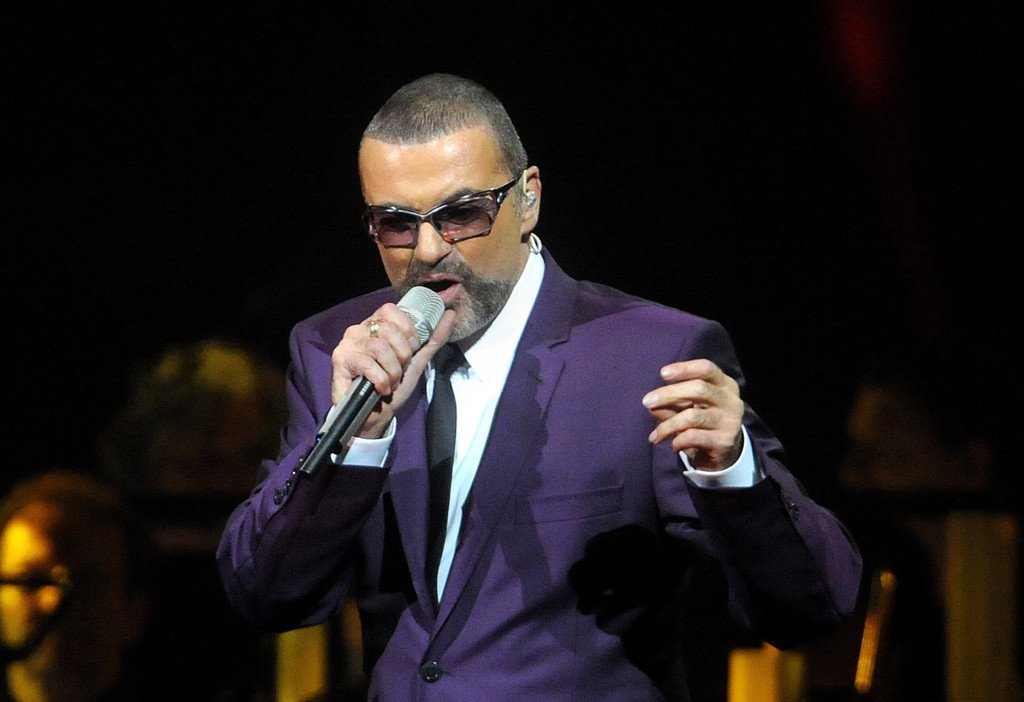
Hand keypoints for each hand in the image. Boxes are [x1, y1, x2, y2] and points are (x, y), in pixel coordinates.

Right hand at [331, 305, 455, 437]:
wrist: (374, 415)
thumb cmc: (392, 386)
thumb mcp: (416, 361)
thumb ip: (433, 338)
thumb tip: (450, 314)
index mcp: (376, 325)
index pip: (392, 310)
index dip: (407, 332)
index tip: (408, 352)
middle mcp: (359, 329)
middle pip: (390, 329)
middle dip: (402, 355)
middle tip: (398, 371)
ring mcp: (348, 343)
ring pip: (380, 347)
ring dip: (392, 371)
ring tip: (389, 382)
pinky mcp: (340, 359)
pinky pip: (368, 364)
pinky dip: (380, 381)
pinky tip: (379, 389)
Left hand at [643, 358, 743, 469]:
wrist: (723, 453)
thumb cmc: (702, 423)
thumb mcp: (686, 409)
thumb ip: (671, 404)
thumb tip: (650, 404)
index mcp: (724, 385)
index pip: (707, 369)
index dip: (684, 368)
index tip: (663, 373)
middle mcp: (731, 400)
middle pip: (699, 389)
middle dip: (668, 394)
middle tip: (646, 401)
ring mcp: (730, 421)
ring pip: (692, 416)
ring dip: (667, 426)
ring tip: (655, 435)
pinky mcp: (725, 441)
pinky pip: (693, 436)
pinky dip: (677, 441)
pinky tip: (673, 445)